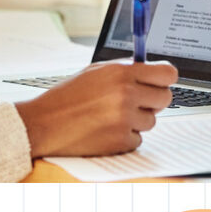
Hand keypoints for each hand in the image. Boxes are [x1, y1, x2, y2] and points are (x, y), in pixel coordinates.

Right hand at [13, 60, 177, 157]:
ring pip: (151, 121)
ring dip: (136, 121)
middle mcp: (126, 94)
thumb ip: (124, 70)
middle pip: (165, 97)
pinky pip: (138, 139)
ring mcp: (124, 119)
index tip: (160, 82)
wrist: (43, 124)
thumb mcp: (94, 72)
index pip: (167, 73)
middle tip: (136, 102)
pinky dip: (125, 137)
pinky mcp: (121, 141)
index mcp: (121, 72)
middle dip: (153, 101)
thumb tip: (151, 72)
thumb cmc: (66, 97)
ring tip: (110, 116)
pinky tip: (105, 130)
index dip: (165, 78)